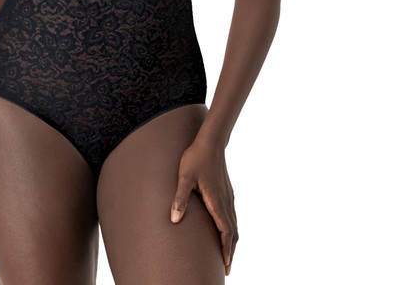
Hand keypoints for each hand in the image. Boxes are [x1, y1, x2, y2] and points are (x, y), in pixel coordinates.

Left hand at [170, 138, 237, 275]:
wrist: (210, 141)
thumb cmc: (195, 158)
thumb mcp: (184, 177)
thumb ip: (179, 198)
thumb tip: (174, 220)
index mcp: (216, 201)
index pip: (225, 232)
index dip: (226, 250)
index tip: (226, 265)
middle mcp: (226, 201)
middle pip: (233, 232)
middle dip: (230, 251)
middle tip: (227, 267)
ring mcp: (228, 196)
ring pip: (234, 224)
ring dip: (232, 241)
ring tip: (227, 253)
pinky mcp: (227, 191)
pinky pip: (232, 215)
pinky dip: (231, 228)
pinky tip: (225, 229)